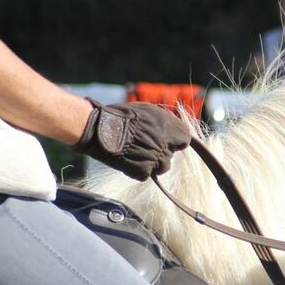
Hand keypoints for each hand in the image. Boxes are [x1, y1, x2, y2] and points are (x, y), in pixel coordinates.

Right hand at [73, 99, 191, 180]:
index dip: (175, 141)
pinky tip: (127, 160)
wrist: (100, 128)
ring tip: (135, 154)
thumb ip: (163, 121)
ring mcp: (156, 158)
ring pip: (162, 167)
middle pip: (171, 155)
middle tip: (144, 147)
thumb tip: (170, 128)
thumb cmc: (120, 116)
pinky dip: (138, 170)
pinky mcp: (144, 171)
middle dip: (161, 152)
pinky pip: (146, 174)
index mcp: (169, 125)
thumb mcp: (146, 110)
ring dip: (152, 164)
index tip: (166, 141)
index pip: (185, 138)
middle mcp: (166, 142)